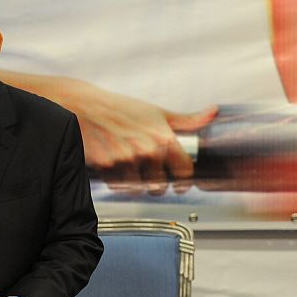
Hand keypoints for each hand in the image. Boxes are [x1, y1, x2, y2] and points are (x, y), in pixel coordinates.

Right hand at [54, 79, 216, 193]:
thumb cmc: (120, 109)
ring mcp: (127, 161)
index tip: (180, 183)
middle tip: (150, 175)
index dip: (183, 181)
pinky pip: (119, 187)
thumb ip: (187, 120)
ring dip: (136, 184)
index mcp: (163, 138)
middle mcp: (147, 151)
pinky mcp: (108, 168)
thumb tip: (212, 113)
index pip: (185, 172)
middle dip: (157, 184)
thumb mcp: (157, 112)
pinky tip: (116, 167)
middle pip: (161, 187)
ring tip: (131, 170)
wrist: (84, 106)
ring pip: (139, 189)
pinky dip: (118, 181)